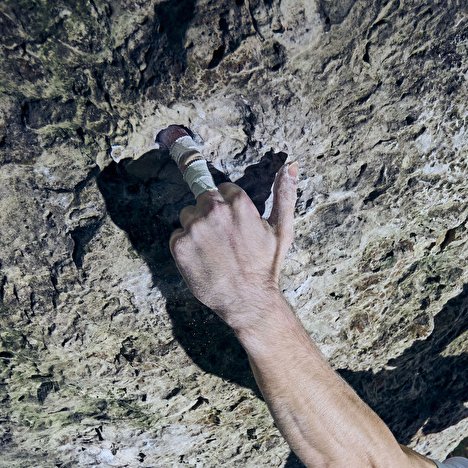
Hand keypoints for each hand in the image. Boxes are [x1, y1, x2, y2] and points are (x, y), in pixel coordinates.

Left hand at [169, 162, 298, 331]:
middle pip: (203, 199)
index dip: (229, 208)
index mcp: (239, 203)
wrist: (248, 301)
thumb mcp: (282, 230)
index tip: (234, 226)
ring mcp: (195, 228)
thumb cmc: (266, 267)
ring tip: (213, 252)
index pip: (223, 190)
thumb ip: (284, 195)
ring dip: (196, 230)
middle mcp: (214, 211)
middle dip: (211, 215)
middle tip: (223, 240)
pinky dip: (186, 248)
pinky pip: (177, 236)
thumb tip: (290, 165)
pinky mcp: (180, 245)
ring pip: (187, 216)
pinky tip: (202, 261)